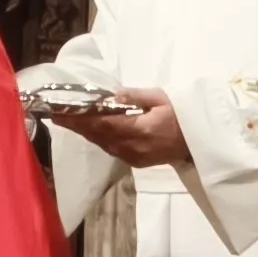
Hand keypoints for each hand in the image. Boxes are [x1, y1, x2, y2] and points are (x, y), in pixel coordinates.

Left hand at [57, 87, 187, 171]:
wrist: (201, 142)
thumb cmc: (184, 114)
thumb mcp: (162, 97)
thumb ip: (135, 96)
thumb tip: (111, 94)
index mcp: (140, 130)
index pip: (103, 124)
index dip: (79, 119)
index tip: (60, 112)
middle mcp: (133, 147)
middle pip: (98, 135)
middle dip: (76, 125)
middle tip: (56, 114)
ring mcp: (134, 157)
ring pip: (102, 144)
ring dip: (86, 132)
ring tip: (68, 119)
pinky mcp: (136, 162)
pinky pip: (111, 149)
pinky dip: (99, 138)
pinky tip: (91, 129)